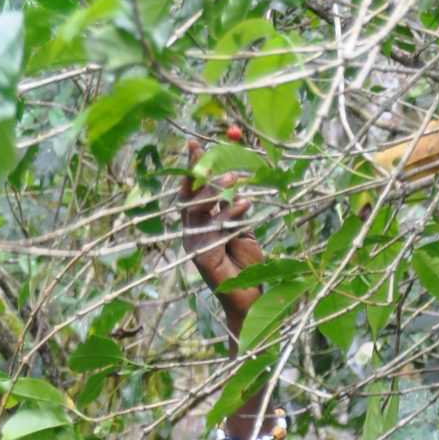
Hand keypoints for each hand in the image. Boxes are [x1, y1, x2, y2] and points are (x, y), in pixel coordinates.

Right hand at [180, 139, 264, 336]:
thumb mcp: (242, 225)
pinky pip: (211, 229)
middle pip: (189, 195)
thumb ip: (234, 203)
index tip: (195, 143)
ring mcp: (193, 243)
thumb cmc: (246, 261)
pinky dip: (228, 215)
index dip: (193, 166)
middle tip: (218, 160)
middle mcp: (192, 229)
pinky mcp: (201, 256)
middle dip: (200, 174)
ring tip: (234, 178)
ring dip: (215, 191)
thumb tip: (235, 172)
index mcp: (199, 219)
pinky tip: (244, 204)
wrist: (249, 296)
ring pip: (197, 209)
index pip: (192, 187)